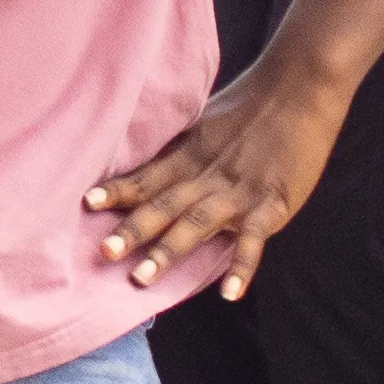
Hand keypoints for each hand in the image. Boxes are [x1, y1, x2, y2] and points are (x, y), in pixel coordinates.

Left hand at [88, 63, 341, 298]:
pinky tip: (229, 293)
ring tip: (143, 277)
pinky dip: (242, 266)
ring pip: (197, 224)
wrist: (298, 90)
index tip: (85, 205)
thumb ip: (180, 151)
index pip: (146, 177)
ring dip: (169, 250)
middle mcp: (207, 175)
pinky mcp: (273, 204)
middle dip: (132, 230)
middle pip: (163, 205)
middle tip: (103, 254)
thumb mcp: (204, 124)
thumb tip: (148, 168)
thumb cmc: (249, 107)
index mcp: (189, 155)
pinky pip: (254, 240)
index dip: (117, 191)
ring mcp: (239, 192)